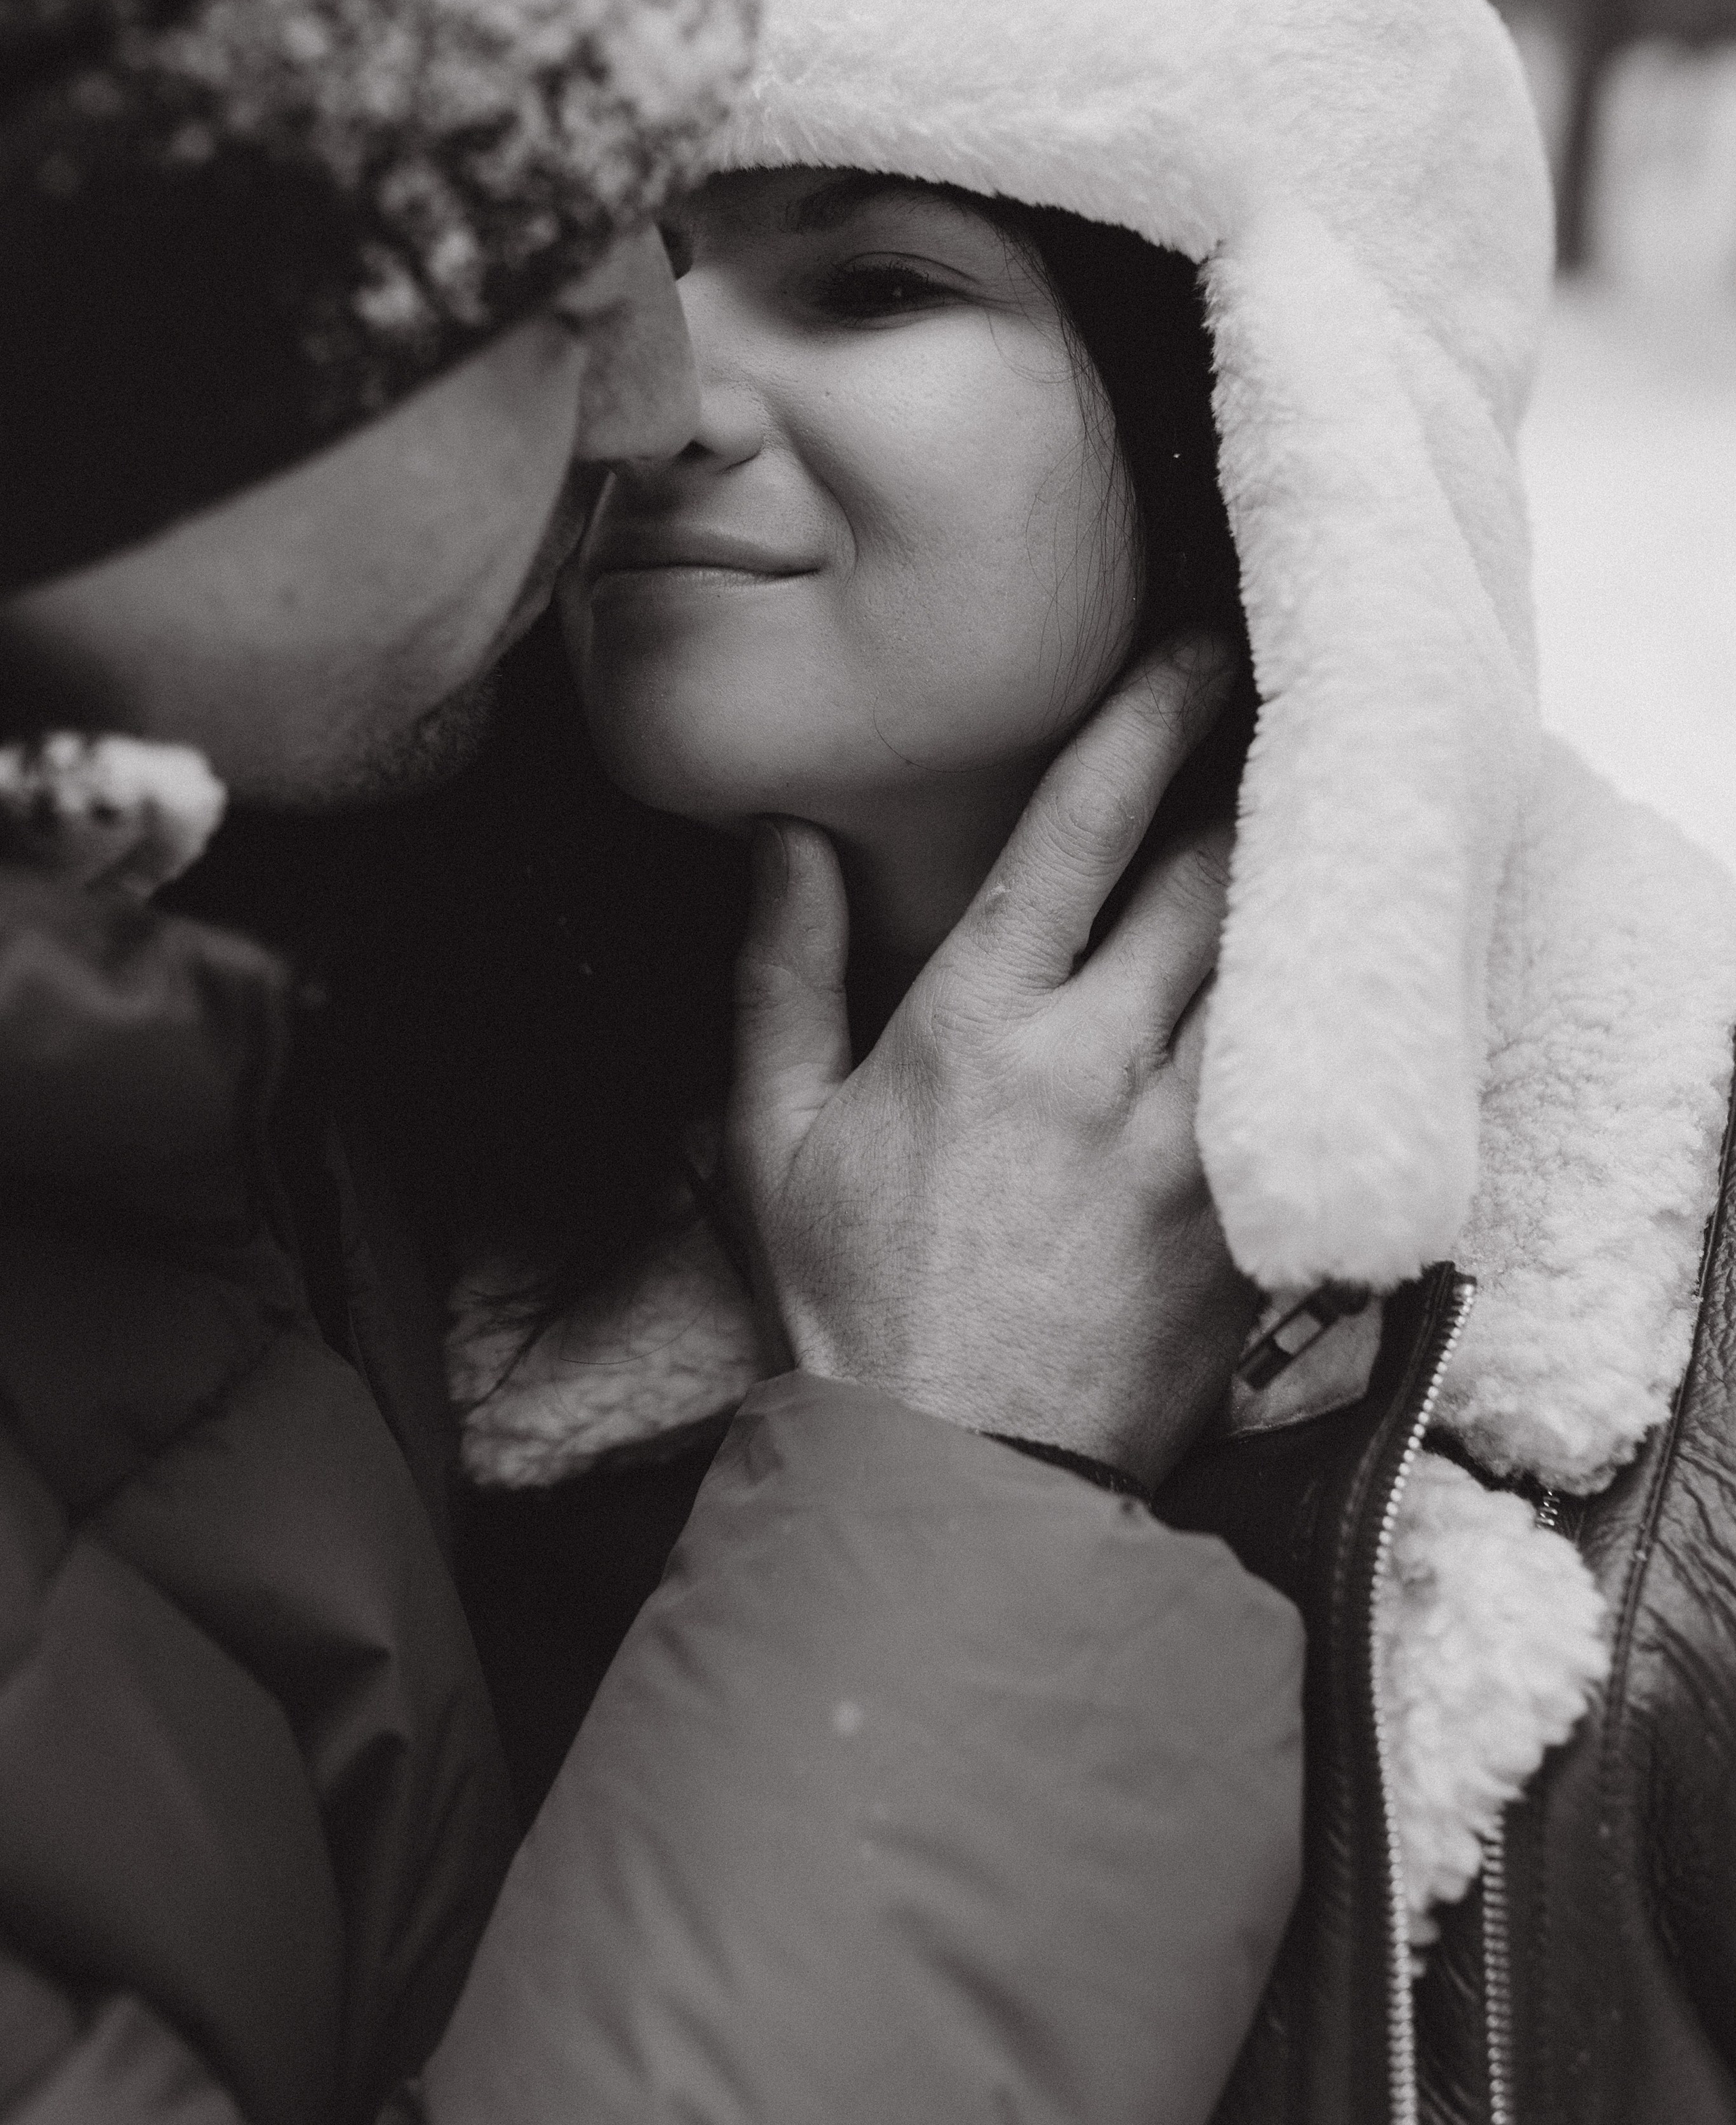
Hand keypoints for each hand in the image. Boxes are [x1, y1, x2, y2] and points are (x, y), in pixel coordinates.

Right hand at [724, 638, 1257, 1488]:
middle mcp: (1098, 1064)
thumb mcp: (776, 1133)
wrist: (959, 1476)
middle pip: (1210, 872)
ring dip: (1298, 876)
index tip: (1194, 649)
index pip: (1081, 830)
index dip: (1146, 718)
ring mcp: (1191, 1143)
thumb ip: (780, 969)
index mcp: (979, 1026)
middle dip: (1250, 775)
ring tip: (1322, 807)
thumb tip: (780, 836)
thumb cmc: (859, 1301)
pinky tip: (1344, 967)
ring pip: (1277, 962)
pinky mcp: (1251, 1216)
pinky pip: (1311, 1082)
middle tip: (1282, 704)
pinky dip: (1330, 1011)